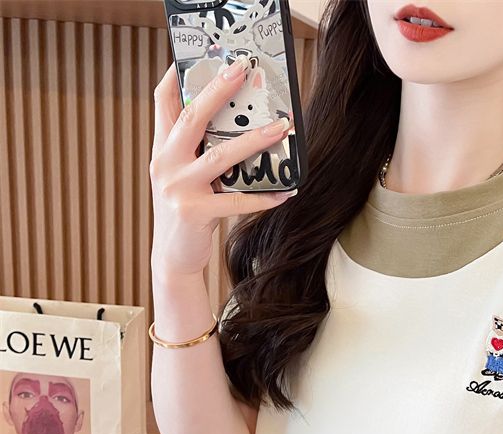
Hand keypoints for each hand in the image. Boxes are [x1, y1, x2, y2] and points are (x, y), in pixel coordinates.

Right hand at [150, 58, 295, 278]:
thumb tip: (234, 125)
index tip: (200, 53)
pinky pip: (236, 202)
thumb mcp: (182, 176)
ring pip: (219, 156)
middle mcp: (165, 163)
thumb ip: (196, 151)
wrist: (173, 257)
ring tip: (281, 128)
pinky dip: (263, 198)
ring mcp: (179, 188)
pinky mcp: (195, 212)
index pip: (163, 102)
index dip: (178, 74)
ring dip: (254, 140)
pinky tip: (285, 192)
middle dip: (218, 90)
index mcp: (162, 149)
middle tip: (242, 69)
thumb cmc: (185, 212)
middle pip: (192, 117)